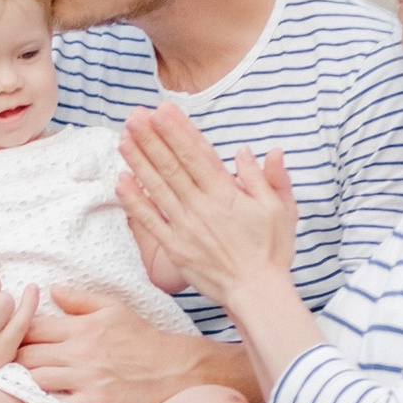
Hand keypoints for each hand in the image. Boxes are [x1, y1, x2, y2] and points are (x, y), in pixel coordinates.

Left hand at [16, 282, 200, 402]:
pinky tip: (54, 396)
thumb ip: (80, 299)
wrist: (173, 369)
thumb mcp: (114, 308)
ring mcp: (85, 380)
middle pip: (26, 354)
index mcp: (81, 327)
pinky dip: (49, 400)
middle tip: (24, 362)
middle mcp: (79, 352)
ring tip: (37, 379)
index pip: (31, 328)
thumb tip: (51, 290)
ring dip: (32, 379)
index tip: (23, 340)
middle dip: (20, 357)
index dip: (21, 334)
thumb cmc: (142, 337)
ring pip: (36, 378)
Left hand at [118, 106, 298, 307]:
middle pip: (172, 166)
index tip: (162, 110)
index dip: (178, 130)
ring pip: (158, 188)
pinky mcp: (175, 248)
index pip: (197, 154)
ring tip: (123, 139)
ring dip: (139, 162)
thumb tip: (248, 151)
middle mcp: (202, 206)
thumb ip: (267, 178)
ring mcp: (186, 227)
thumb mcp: (281, 209)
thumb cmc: (272, 251)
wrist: (257, 291)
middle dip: (152, 138)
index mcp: (226, 194)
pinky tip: (121, 182)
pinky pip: (150, 222)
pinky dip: (134, 202)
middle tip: (134, 116)